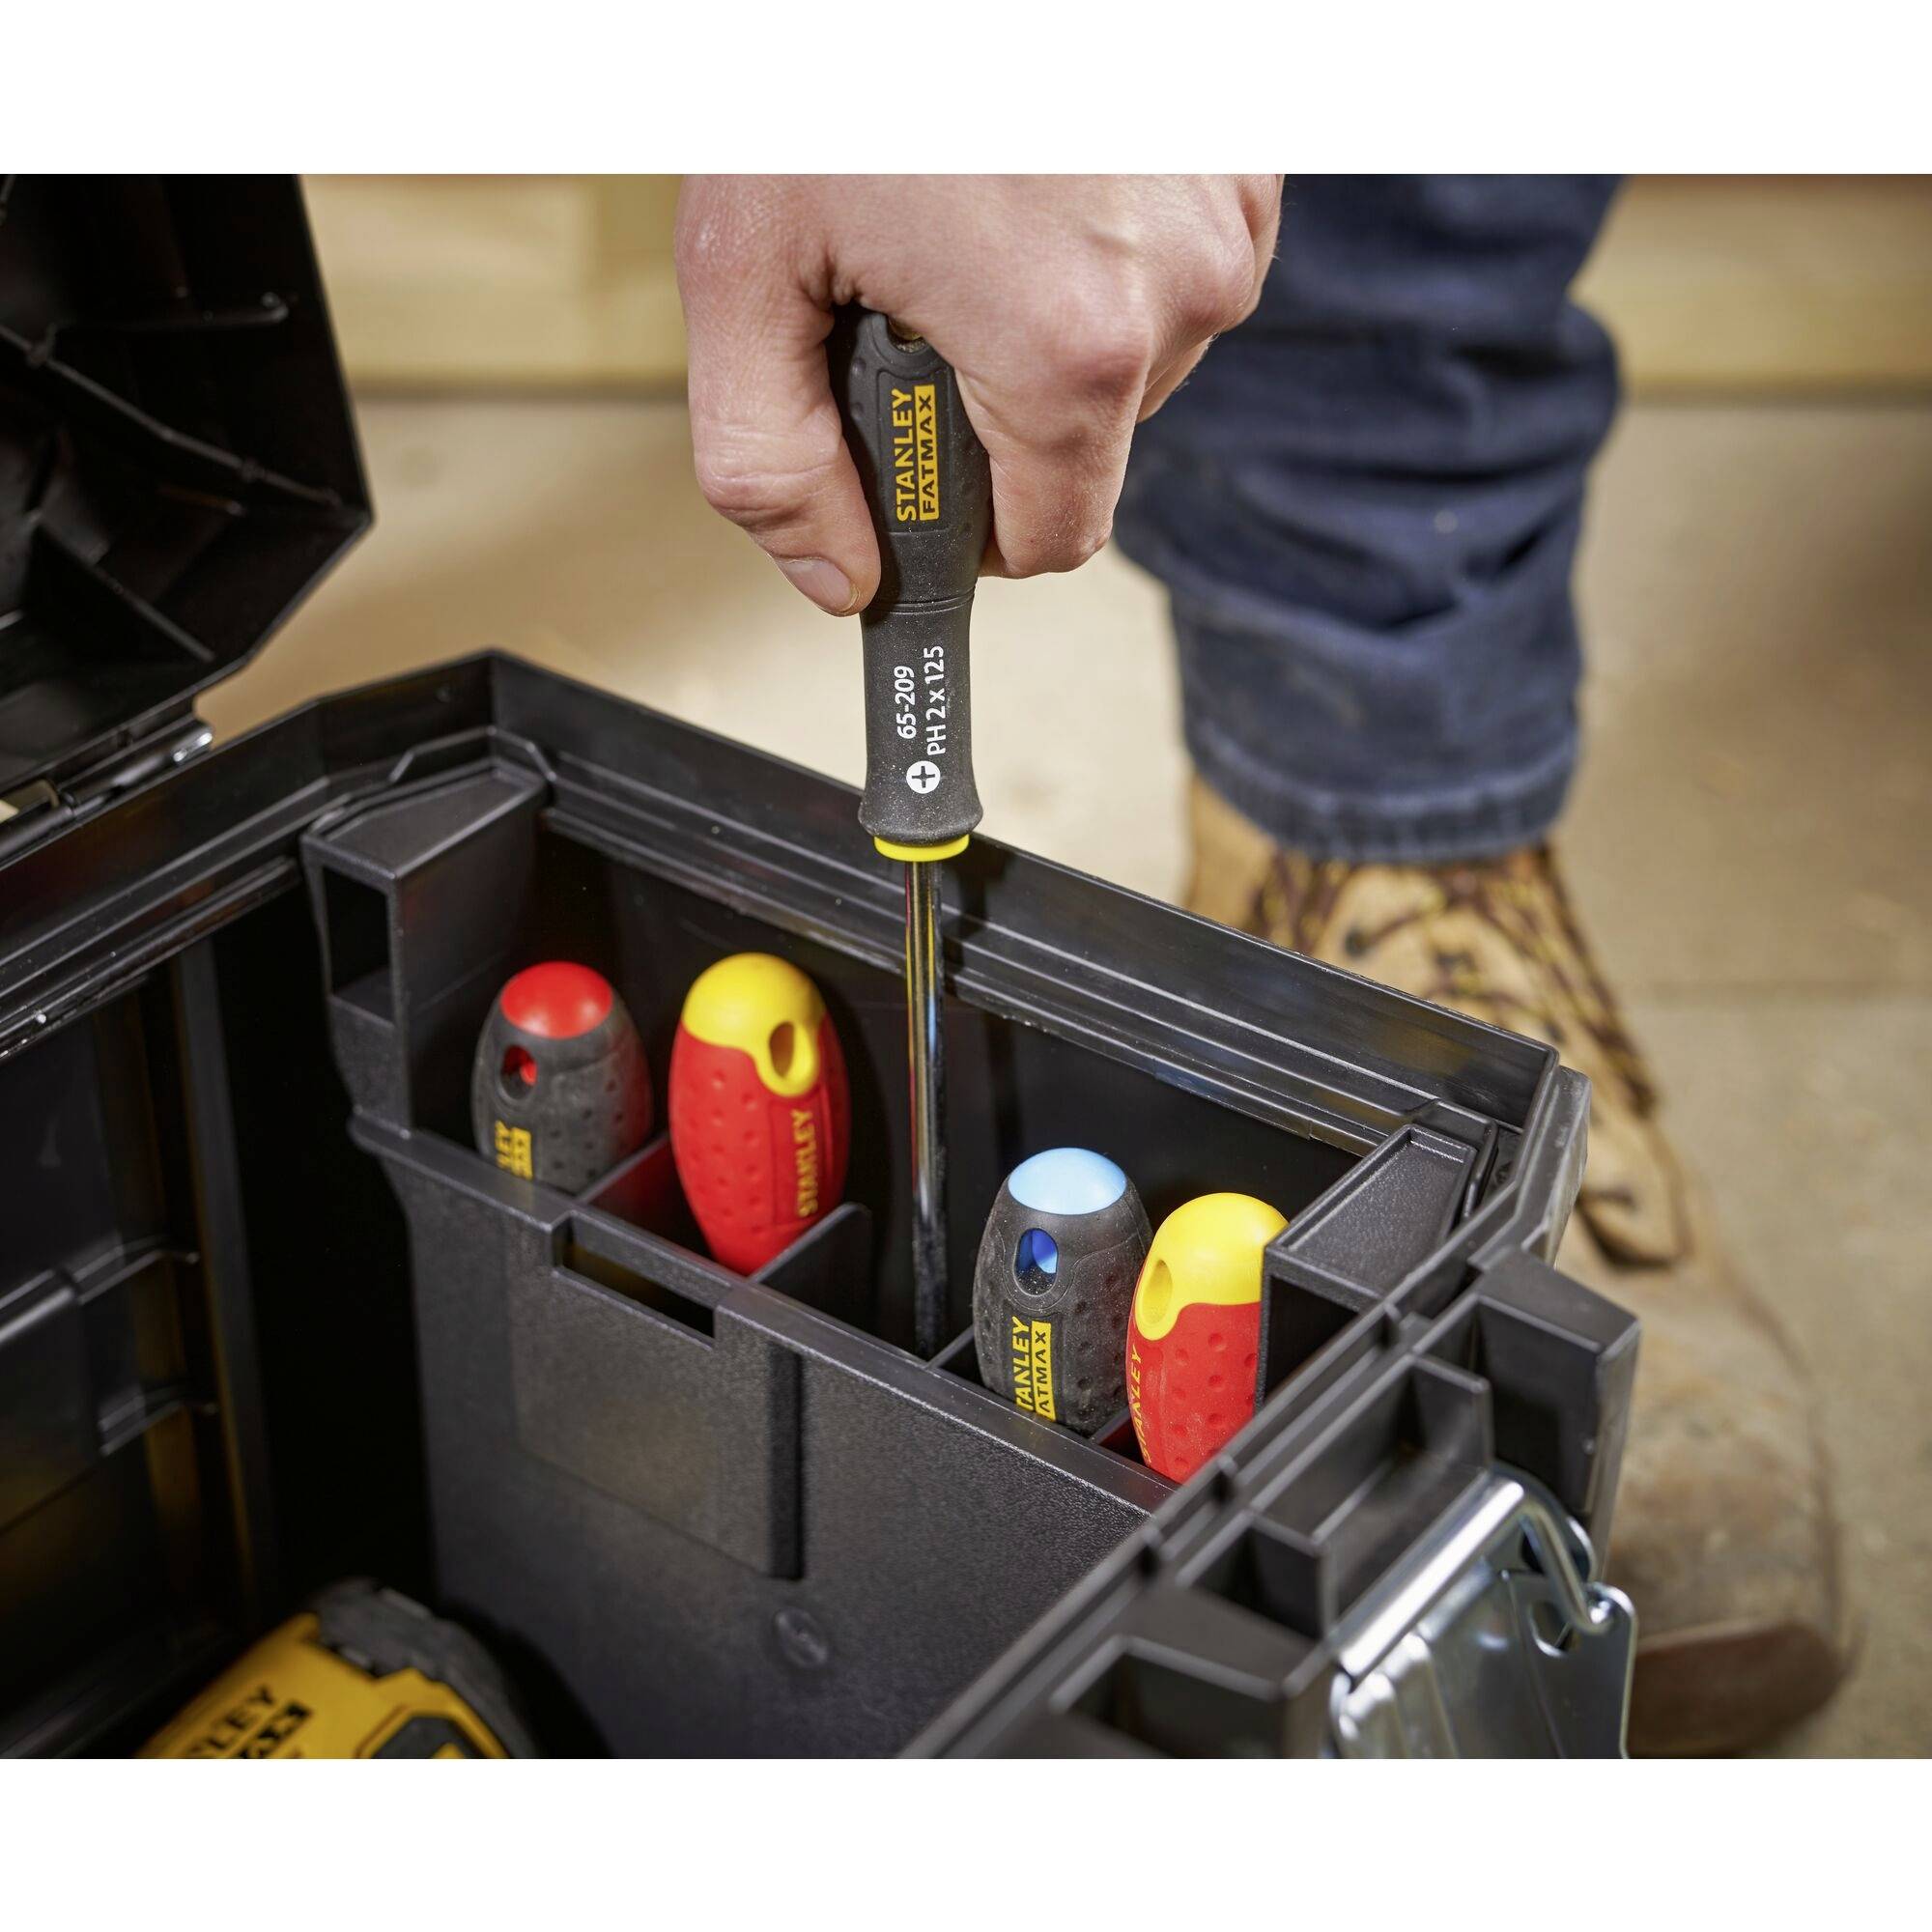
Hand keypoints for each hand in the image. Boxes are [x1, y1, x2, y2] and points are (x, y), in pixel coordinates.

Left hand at [675, 175, 1280, 613]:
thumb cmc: (836, 55)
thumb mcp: (744, 270)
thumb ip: (769, 461)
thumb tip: (841, 578)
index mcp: (1070, 348)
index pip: (1047, 543)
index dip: (967, 528)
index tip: (912, 469)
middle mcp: (1182, 297)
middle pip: (1084, 447)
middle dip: (992, 403)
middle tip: (914, 287)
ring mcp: (1229, 225)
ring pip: (1132, 359)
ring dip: (1046, 321)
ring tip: (970, 209)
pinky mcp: (1247, 166)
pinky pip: (1169, 270)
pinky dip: (1096, 251)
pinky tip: (1031, 173)